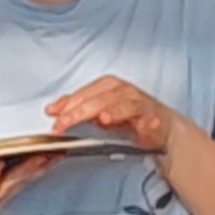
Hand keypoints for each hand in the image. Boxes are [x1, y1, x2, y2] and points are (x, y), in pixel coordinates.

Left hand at [46, 76, 176, 151]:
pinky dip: (117, 112)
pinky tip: (107, 118)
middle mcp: (119, 88)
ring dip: (92, 110)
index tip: (52, 114)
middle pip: (92, 98)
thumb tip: (54, 109)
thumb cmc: (132, 119)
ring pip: (108, 101)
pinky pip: (130, 109)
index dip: (65, 104)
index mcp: (107, 86)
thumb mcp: (102, 115)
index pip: (81, 93)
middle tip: (60, 124)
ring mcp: (133, 97)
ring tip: (77, 118)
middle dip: (74, 111)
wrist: (163, 128)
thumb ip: (79, 110)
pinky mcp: (147, 109)